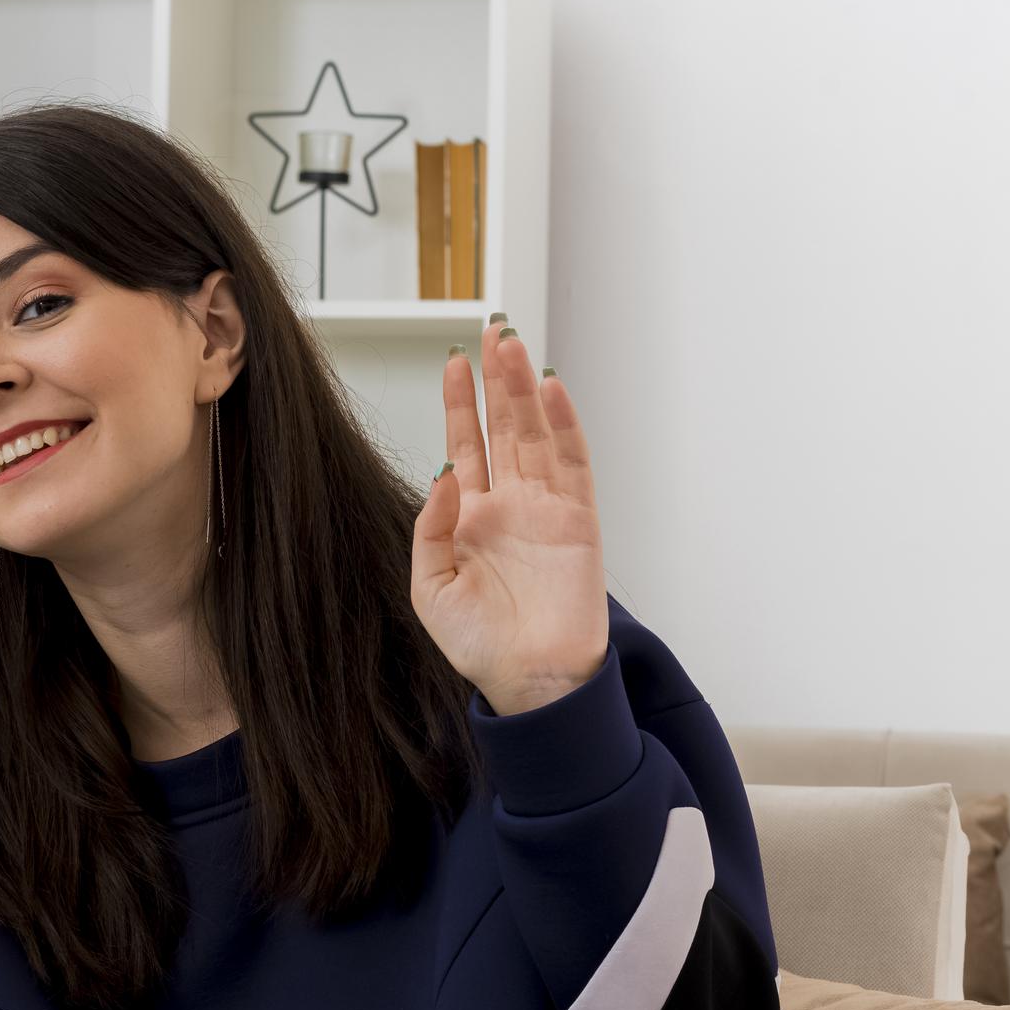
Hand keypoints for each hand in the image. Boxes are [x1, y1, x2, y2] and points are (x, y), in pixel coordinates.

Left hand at [410, 324, 608, 716]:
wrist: (529, 681)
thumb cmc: (479, 644)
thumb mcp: (430, 588)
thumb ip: (429, 528)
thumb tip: (443, 469)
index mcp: (471, 518)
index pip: (466, 445)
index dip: (460, 403)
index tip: (453, 361)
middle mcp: (510, 505)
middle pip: (504, 427)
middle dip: (497, 380)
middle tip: (492, 328)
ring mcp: (547, 509)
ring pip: (536, 434)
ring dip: (526, 390)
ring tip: (514, 345)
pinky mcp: (579, 520)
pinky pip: (573, 463)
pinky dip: (563, 425)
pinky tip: (550, 389)